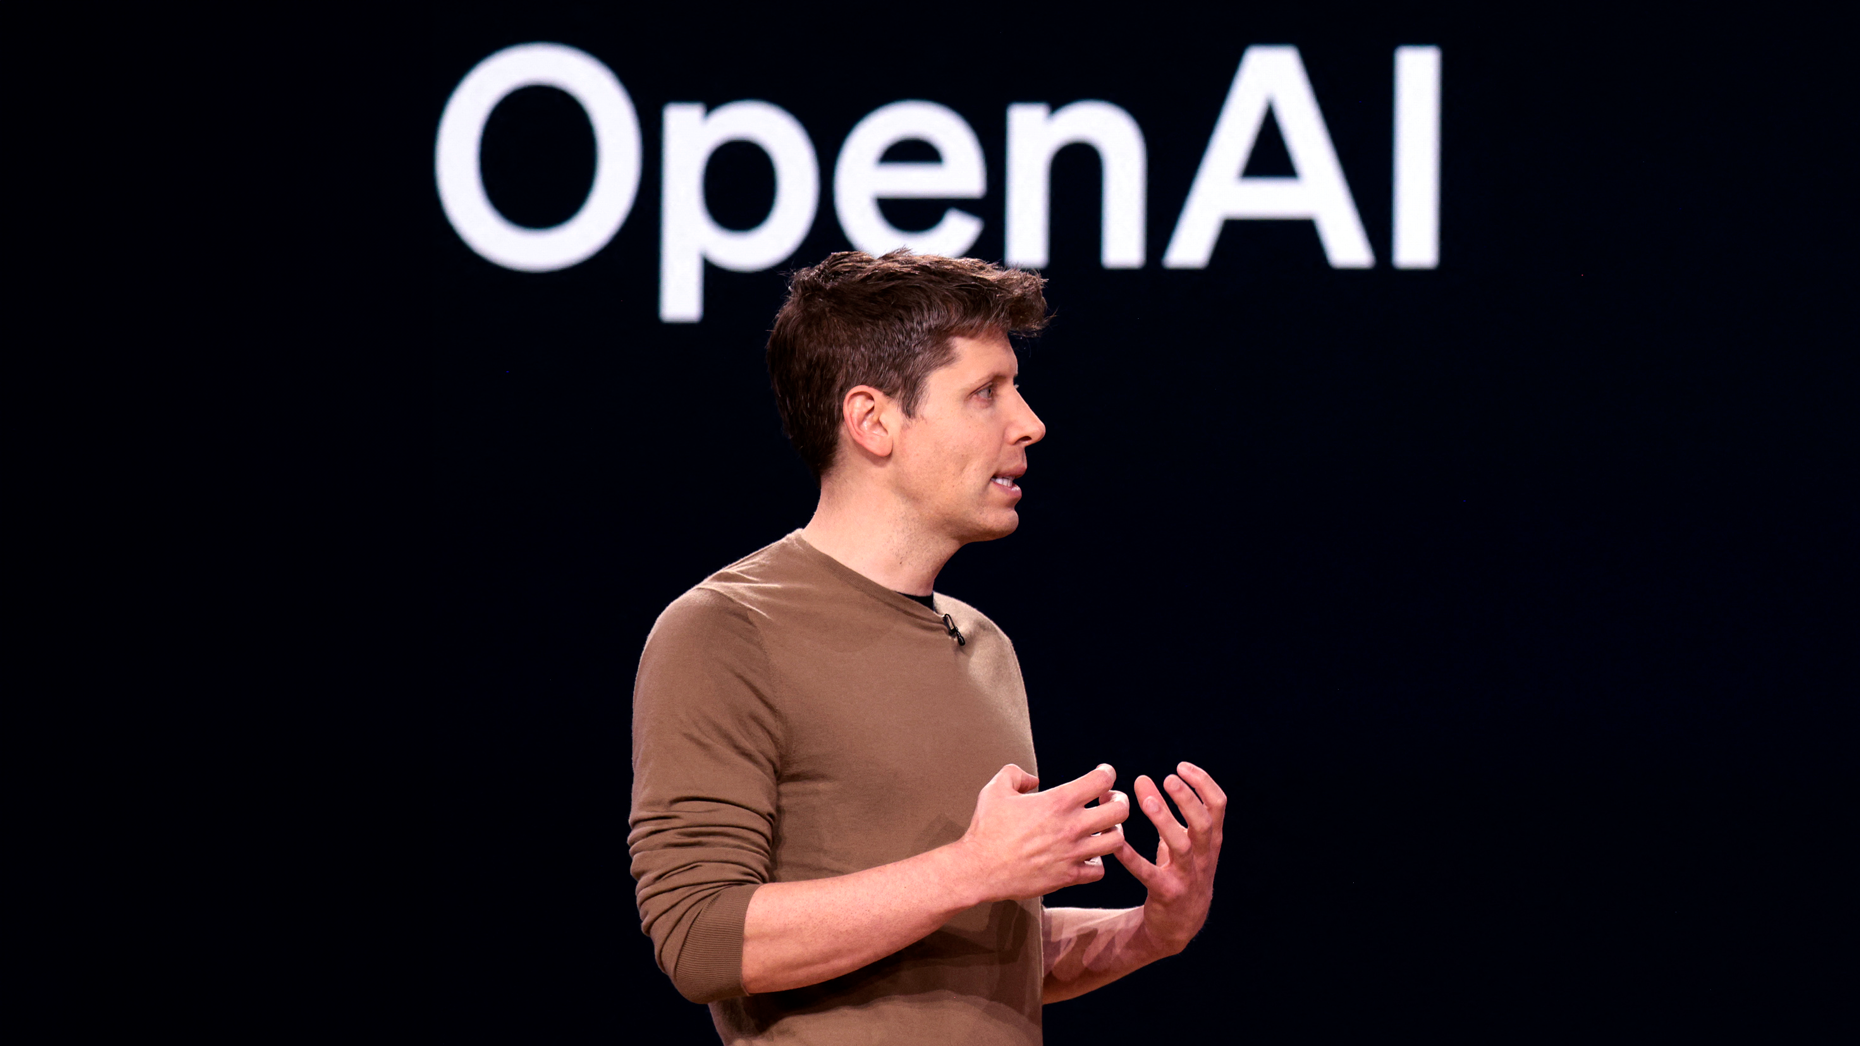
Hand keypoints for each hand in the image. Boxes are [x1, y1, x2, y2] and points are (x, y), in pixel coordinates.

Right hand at [954, 763, 1129, 902]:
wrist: (980, 868)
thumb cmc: (987, 829)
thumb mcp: (996, 790)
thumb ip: (1016, 775)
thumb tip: (1032, 779)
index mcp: (1058, 801)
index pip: (1101, 780)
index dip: (1106, 773)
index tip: (1102, 774)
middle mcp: (1071, 826)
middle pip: (1119, 811)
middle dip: (1119, 801)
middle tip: (1109, 800)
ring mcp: (1073, 853)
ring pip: (1116, 841)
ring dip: (1113, 832)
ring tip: (1102, 829)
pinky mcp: (1068, 876)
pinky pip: (1099, 870)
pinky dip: (1097, 862)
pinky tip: (1087, 856)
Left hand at [1112, 761, 1225, 955]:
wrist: (1180, 924)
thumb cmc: (1179, 872)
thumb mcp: (1181, 842)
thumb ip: (1166, 812)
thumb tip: (1142, 778)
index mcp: (1209, 840)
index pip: (1218, 806)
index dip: (1203, 783)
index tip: (1181, 766)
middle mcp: (1203, 857)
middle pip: (1203, 824)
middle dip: (1187, 799)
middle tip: (1167, 778)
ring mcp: (1187, 877)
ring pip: (1182, 847)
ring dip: (1165, 821)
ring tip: (1147, 801)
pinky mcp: (1167, 894)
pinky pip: (1149, 874)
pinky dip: (1133, 858)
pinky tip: (1116, 843)